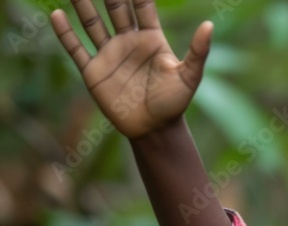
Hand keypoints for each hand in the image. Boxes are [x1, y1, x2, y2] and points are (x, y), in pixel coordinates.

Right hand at [51, 0, 210, 139]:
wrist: (154, 130)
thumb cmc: (174, 103)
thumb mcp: (189, 76)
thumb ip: (198, 51)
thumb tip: (209, 25)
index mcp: (151, 39)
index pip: (142, 7)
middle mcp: (129, 42)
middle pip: (115, 9)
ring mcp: (110, 55)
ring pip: (92, 23)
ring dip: (83, 6)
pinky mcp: (94, 72)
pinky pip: (76, 48)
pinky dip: (66, 33)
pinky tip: (57, 15)